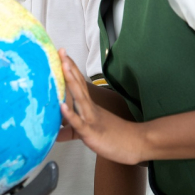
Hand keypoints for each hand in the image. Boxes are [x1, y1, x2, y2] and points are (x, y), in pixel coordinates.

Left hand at [57, 49, 144, 164]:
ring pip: (79, 97)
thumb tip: (57, 132)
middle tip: (61, 51)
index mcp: (90, 105)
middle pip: (78, 84)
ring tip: (63, 66)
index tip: (62, 53)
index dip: (70, 68)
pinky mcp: (91, 132)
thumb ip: (73, 129)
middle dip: (69, 67)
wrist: (137, 144)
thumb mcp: (90, 130)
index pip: (78, 82)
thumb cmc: (114, 137)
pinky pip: (79, 122)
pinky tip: (62, 106)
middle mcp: (90, 108)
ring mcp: (91, 118)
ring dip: (71, 81)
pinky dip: (70, 114)